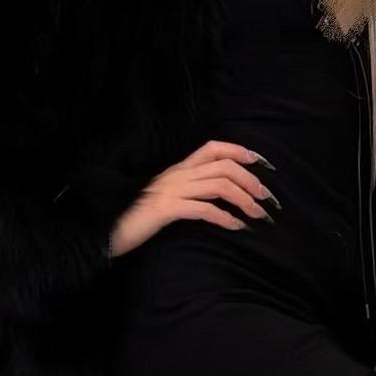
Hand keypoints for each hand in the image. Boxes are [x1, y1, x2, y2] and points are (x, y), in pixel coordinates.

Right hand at [108, 139, 273, 257]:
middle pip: (224, 166)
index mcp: (178, 169)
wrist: (109, 227)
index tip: (261, 163)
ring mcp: (172, 190)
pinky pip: (205, 209)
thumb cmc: (142, 216)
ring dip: (245, 201)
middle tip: (266, 200)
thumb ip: (191, 190)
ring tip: (257, 216)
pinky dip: (226, 218)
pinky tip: (237, 227)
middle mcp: (177, 174)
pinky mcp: (167, 209)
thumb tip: (222, 194)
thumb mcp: (169, 196)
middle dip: (251, 181)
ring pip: (220, 185)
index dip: (240, 151)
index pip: (213, 147)